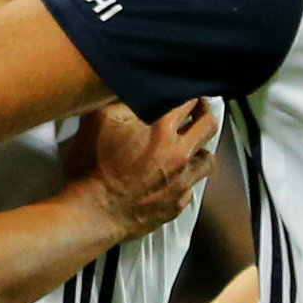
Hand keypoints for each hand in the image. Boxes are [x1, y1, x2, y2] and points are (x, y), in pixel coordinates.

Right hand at [66, 100, 217, 238]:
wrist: (92, 212)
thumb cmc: (92, 166)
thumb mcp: (99, 120)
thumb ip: (121, 100)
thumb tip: (135, 90)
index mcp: (162, 128)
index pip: (190, 100)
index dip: (188, 94)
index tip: (183, 95)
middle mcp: (179, 153)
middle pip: (209, 125)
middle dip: (204, 115)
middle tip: (195, 113)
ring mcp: (182, 181)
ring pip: (208, 158)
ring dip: (199, 150)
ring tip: (187, 148)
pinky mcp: (178, 203)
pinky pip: (192, 187)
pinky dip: (184, 180)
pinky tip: (170, 177)